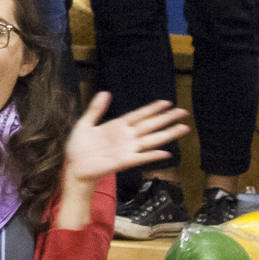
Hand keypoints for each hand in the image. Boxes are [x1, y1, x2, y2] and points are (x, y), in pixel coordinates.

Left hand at [62, 92, 189, 184]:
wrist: (75, 167)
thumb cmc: (79, 147)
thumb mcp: (85, 123)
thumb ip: (96, 109)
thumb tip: (106, 92)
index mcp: (117, 126)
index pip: (139, 115)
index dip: (153, 109)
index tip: (167, 102)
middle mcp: (126, 137)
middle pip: (150, 125)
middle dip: (166, 118)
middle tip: (183, 112)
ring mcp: (127, 149)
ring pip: (151, 140)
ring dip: (167, 134)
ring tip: (183, 128)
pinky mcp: (124, 162)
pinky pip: (141, 157)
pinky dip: (153, 155)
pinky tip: (166, 153)